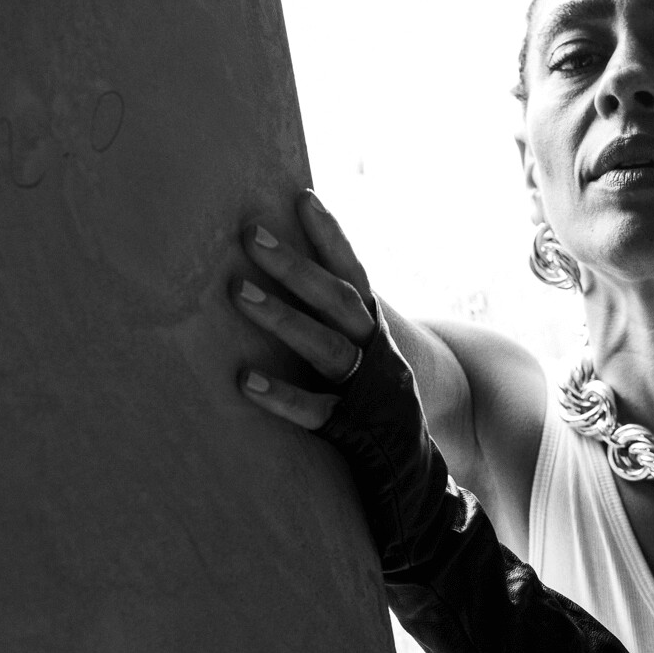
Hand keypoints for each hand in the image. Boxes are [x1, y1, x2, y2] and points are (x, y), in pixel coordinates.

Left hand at [234, 189, 375, 428]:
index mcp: (373, 322)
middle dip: (293, 266)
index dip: (331, 235)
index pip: (352, 270)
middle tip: (249, 235)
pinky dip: (282, 396)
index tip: (303, 198)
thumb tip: (278, 264)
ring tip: (238, 291)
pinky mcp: (351, 425)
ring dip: (283, 317)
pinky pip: (315, 410)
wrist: (415, 454)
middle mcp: (373, 347)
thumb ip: (329, 310)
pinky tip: (244, 381)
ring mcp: (365, 385)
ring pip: (326, 347)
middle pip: (335, 300)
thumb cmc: (370, 387)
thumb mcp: (359, 342)